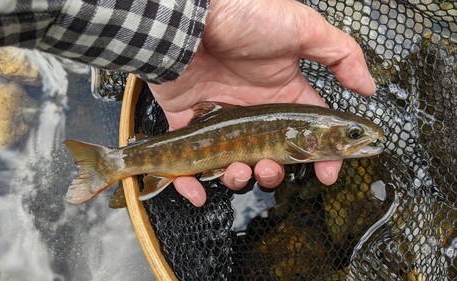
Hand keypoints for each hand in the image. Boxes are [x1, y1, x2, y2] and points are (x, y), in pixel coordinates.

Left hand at [148, 0, 375, 206]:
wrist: (192, 18)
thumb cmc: (246, 18)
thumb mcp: (304, 29)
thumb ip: (341, 55)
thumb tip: (370, 86)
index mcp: (282, 94)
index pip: (308, 133)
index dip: (321, 157)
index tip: (328, 174)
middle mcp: (254, 111)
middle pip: (271, 156)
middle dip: (275, 173)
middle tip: (271, 169)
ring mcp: (221, 120)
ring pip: (235, 164)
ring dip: (240, 179)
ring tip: (240, 170)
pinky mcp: (189, 124)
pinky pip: (189, 162)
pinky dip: (191, 184)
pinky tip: (199, 192)